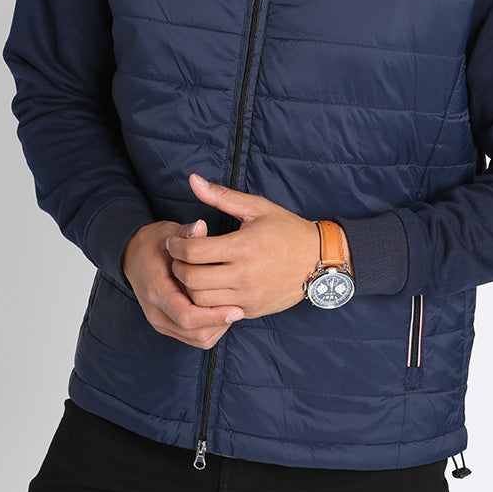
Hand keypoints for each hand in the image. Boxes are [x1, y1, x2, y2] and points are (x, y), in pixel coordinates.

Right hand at [122, 218, 243, 348]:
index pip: (186, 315)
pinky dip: (212, 329)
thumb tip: (201, 226)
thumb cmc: (154, 244)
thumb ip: (186, 233)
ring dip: (218, 327)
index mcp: (156, 289)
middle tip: (241, 307)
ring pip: (197, 339)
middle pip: (194, 332)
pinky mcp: (168, 326)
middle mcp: (156, 311)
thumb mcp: (168, 234)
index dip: (213, 315)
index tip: (237, 309)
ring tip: (233, 307)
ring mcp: (161, 321)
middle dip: (220, 322)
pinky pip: (194, 338)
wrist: (132, 257)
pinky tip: (221, 311)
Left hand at [166, 174, 328, 318]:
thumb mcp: (256, 207)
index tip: (174, 241)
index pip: (194, 252)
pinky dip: (207, 301)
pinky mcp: (251, 310)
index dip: (176, 246)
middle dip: (177, 268)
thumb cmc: (286, 229)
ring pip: (200, 301)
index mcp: (243, 246)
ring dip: (189, 287)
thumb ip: (221, 196)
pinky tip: (209, 286)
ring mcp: (248, 297)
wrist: (318, 260)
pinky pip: (217, 312)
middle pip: (191, 280)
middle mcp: (244, 275)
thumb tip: (193, 179)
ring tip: (192, 272)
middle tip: (179, 258)